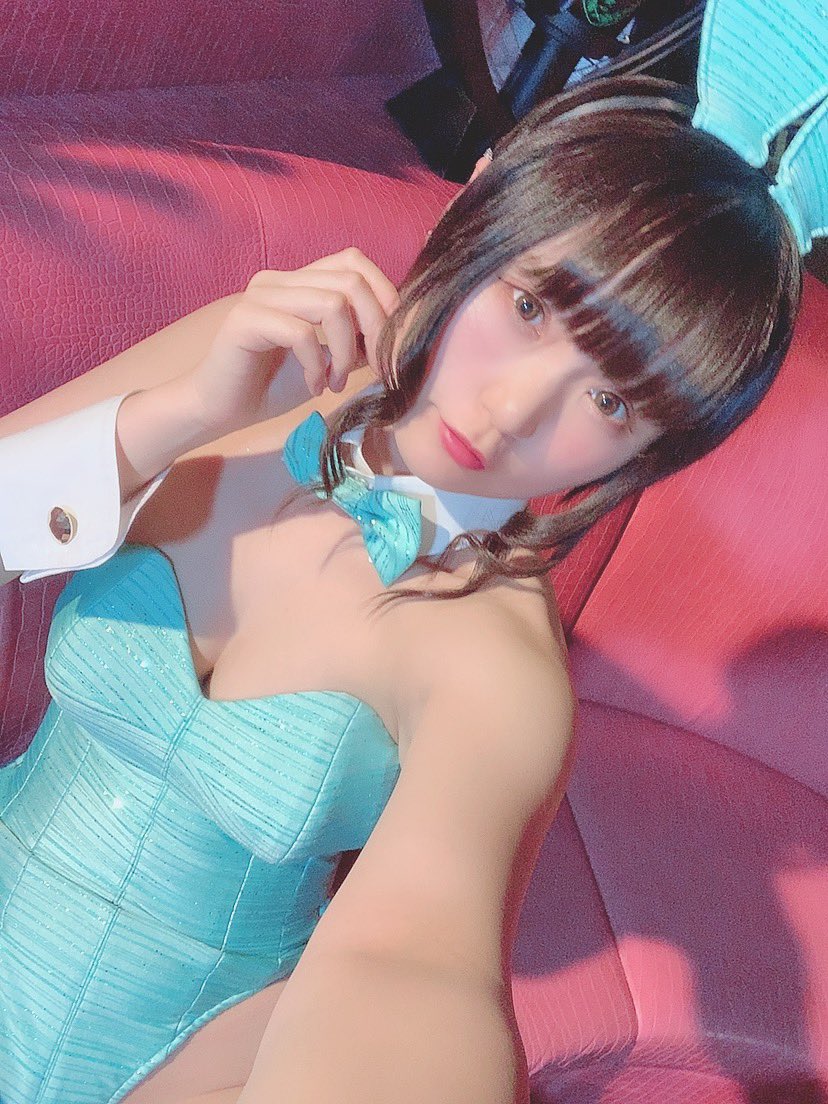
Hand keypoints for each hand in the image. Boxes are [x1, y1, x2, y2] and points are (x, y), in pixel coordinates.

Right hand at [185, 248, 399, 437]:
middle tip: (373, 369)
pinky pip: (301, 333)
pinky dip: (316, 365)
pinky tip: (313, 387)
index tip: (389, 343)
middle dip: (374, 329)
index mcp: (299, 282)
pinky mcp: (246, 320)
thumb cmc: (272, 385)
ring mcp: (261, 296)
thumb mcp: (329, 361)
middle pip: (351, 281)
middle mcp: (280, 280)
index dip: (383, 296)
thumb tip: (393, 335)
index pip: (354, 261)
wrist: (221, 409)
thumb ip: (356, 342)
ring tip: (335, 381)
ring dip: (346, 352)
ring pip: (332, 305)